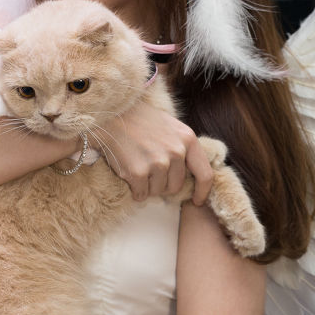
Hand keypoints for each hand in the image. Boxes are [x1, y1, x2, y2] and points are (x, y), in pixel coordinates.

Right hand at [94, 100, 212, 203]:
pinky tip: (127, 172)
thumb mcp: (170, 126)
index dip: (202, 191)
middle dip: (163, 185)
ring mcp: (158, 163)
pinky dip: (134, 189)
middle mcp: (176, 152)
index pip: (205, 174)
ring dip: (147, 186)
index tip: (197, 200)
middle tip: (148, 170)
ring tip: (136, 165)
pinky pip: (140, 194)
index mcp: (188, 139)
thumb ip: (183, 146)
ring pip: (157, 191)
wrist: (110, 114)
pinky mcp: (139, 172)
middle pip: (176, 186)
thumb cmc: (139, 119)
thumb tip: (191, 174)